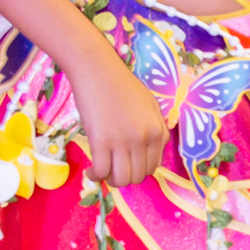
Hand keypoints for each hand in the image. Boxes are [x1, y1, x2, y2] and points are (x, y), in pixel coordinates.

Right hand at [66, 39, 167, 185]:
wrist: (97, 69)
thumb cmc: (121, 84)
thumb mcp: (149, 104)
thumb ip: (155, 126)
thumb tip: (154, 149)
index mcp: (158, 131)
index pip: (153, 167)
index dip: (138, 171)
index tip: (126, 166)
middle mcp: (144, 139)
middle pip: (138, 177)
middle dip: (125, 178)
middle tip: (112, 169)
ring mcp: (123, 141)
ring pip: (122, 179)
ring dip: (111, 180)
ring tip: (102, 172)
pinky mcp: (101, 141)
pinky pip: (101, 171)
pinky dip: (95, 176)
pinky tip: (91, 171)